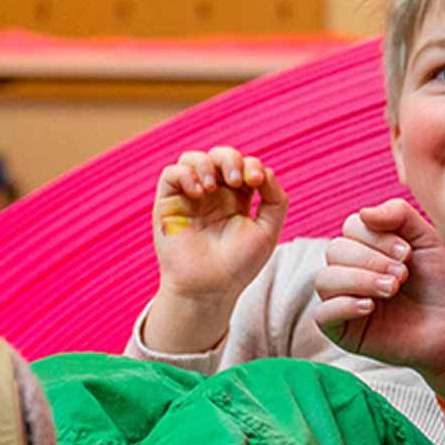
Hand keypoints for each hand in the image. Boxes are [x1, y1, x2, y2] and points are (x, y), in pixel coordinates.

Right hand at [153, 146, 288, 297]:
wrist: (210, 288)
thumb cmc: (238, 265)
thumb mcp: (267, 231)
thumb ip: (275, 199)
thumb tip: (267, 171)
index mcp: (237, 198)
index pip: (244, 166)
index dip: (252, 165)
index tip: (258, 181)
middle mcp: (213, 194)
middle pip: (220, 156)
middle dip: (231, 159)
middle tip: (237, 180)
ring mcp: (189, 197)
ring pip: (193, 158)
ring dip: (206, 164)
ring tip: (213, 188)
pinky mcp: (168, 203)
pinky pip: (171, 173)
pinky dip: (185, 174)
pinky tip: (199, 192)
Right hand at [313, 198, 444, 393]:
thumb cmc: (439, 283)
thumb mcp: (427, 238)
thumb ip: (399, 214)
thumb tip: (363, 213)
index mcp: (365, 246)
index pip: (351, 227)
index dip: (377, 236)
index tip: (408, 253)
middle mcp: (349, 270)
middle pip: (335, 251)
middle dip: (371, 260)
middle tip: (402, 276)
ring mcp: (342, 300)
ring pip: (325, 279)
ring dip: (360, 280)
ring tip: (392, 289)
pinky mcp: (341, 330)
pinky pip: (322, 314)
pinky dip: (344, 306)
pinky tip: (371, 307)